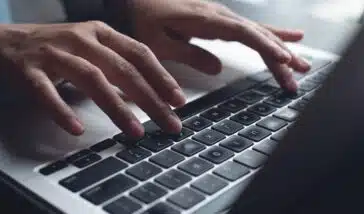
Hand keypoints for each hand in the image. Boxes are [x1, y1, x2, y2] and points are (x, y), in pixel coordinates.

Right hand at [0, 22, 185, 136]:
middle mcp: (81, 39)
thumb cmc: (54, 48)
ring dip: (116, 107)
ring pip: (92, 79)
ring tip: (135, 132)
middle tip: (170, 124)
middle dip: (151, 99)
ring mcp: (55, 52)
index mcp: (100, 33)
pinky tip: (75, 129)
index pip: (139, 54)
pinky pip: (47, 91)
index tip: (179, 100)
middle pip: (123, 69)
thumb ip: (116, 67)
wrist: (3, 41)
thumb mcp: (90, 49)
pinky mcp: (28, 69)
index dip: (161, 77)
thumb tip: (147, 93)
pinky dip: (62, 111)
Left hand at [130, 0, 310, 90]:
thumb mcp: (157, 42)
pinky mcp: (218, 20)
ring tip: (301, 63)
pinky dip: (269, 34)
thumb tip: (217, 68)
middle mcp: (217, 15)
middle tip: (299, 75)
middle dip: (280, 54)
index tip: (284, 60)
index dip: (265, 46)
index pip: (243, 33)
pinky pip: (249, 28)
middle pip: (257, 34)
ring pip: (257, 32)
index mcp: (204, 20)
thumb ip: (187, 54)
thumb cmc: (142, 20)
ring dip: (280, 47)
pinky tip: (286, 38)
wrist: (135, 0)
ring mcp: (220, 16)